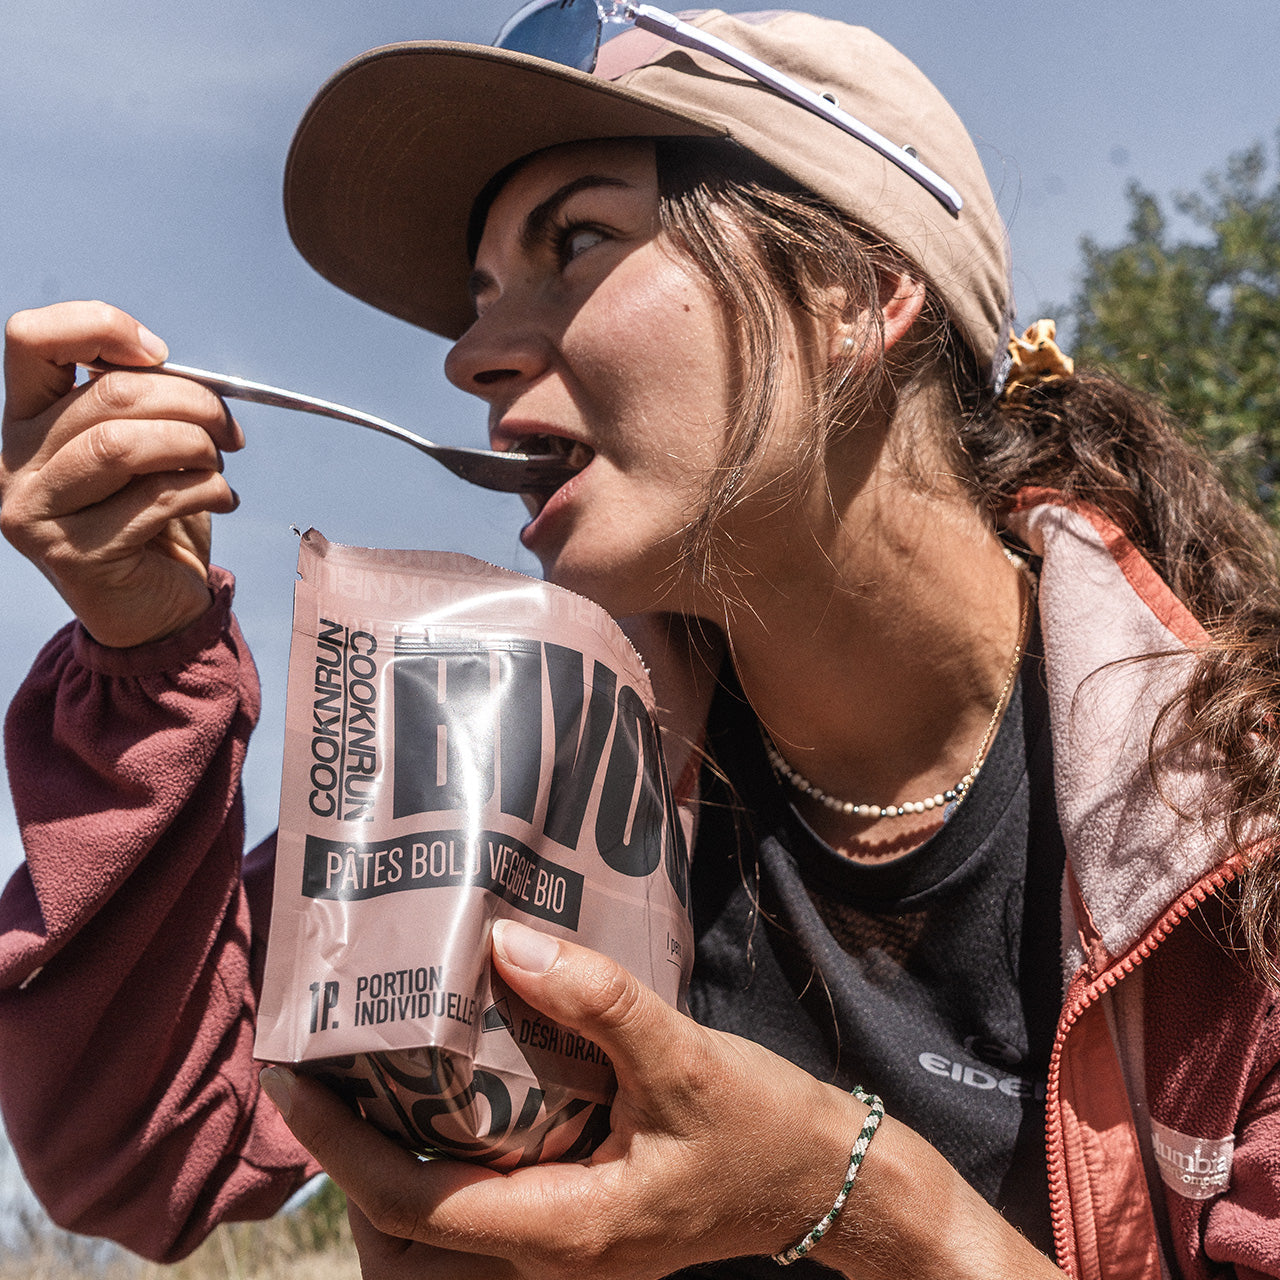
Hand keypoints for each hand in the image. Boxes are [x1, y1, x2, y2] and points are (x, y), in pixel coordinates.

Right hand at [1, 301, 242, 646]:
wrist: (156, 609)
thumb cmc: (153, 518)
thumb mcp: (144, 447)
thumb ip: (141, 402)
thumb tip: (169, 365)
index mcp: (26, 418)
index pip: (32, 339)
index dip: (101, 327)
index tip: (160, 353)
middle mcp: (15, 461)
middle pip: (105, 395)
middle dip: (191, 402)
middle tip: (229, 429)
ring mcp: (37, 512)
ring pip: (124, 444)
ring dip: (196, 446)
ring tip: (218, 464)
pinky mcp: (75, 555)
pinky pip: (154, 499)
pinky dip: (208, 489)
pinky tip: (223, 498)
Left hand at [260, 919, 863, 1278]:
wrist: (829, 1182)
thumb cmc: (764, 1130)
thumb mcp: (684, 1059)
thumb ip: (599, 1000)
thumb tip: (507, 944)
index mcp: (563, 1231)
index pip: (413, 1203)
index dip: (339, 1144)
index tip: (292, 1079)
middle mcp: (551, 1255)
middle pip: (410, 1234)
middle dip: (352, 1164)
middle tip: (328, 1074)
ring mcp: (565, 1246)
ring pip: (444, 1228)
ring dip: (395, 1164)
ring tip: (374, 1079)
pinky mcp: (582, 1219)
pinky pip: (486, 1203)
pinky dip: (449, 1155)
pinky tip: (456, 1087)